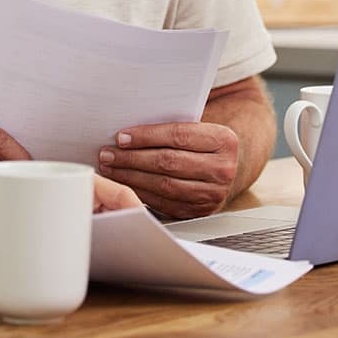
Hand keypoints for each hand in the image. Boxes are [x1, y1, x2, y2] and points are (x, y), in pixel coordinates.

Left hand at [95, 121, 239, 218]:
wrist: (229, 167)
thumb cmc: (204, 143)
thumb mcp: (199, 128)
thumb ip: (173, 127)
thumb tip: (128, 131)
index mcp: (223, 140)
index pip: (178, 135)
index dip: (146, 136)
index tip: (121, 137)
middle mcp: (222, 168)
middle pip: (168, 162)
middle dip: (132, 158)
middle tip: (108, 154)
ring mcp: (212, 193)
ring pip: (164, 185)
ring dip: (131, 177)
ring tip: (111, 168)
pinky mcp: (199, 210)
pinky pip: (164, 202)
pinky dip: (141, 192)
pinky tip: (125, 183)